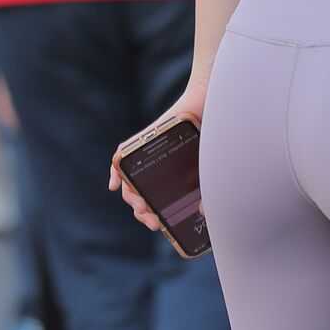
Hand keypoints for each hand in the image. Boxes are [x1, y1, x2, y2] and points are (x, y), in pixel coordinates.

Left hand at [110, 79, 206, 235]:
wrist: (210, 104)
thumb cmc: (215, 135)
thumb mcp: (212, 166)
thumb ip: (210, 189)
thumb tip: (201, 212)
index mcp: (174, 177)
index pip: (157, 201)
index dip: (154, 216)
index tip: (158, 225)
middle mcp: (160, 166)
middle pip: (141, 193)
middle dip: (142, 211)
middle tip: (149, 218)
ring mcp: (150, 153)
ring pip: (130, 179)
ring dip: (131, 196)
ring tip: (139, 205)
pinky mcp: (143, 140)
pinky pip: (122, 156)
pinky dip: (116, 171)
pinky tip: (114, 183)